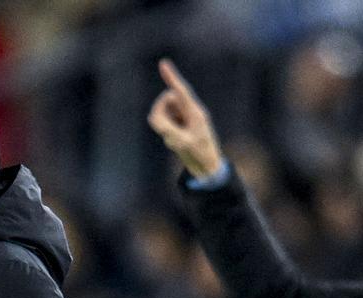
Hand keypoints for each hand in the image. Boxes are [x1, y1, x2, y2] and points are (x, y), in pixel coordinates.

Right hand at [147, 58, 224, 178]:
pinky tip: (177, 140)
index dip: (172, 77)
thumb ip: (165, 128)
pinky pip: (167, 121)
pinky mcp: (183, 124)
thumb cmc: (198, 155)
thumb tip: (153, 117)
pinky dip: (166, 129)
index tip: (163, 63)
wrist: (208, 168)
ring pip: (166, 111)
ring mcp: (186, 118)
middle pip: (168, 100)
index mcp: (195, 113)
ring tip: (175, 139)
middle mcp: (191, 112)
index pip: (181, 91)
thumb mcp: (181, 143)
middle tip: (165, 130)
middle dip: (162, 111)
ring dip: (164, 123)